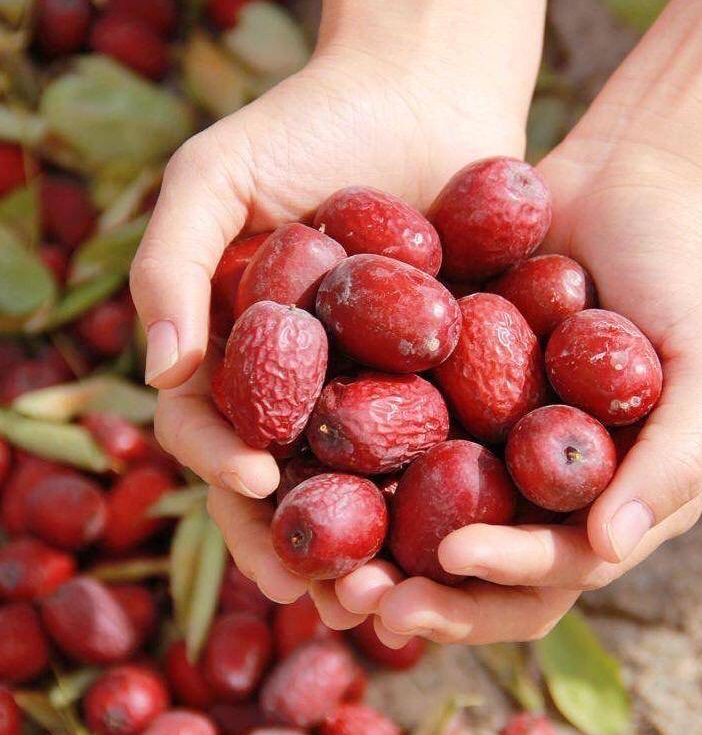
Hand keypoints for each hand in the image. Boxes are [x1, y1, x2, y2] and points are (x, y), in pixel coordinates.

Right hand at [129, 1, 540, 604]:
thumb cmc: (309, 123)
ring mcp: (377, 393)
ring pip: (367, 493)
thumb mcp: (217, 176)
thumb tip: (155, 372)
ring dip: (376, 550)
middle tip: (327, 588)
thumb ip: (170, 265)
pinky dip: (447, 499)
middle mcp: (305, 389)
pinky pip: (443, 452)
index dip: (222, 464)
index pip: (213, 433)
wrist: (424, 93)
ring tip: (397, 595)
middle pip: (292, 486)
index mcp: (240, 358)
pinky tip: (466, 538)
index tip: (257, 480)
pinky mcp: (448, 386)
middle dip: (301, 542)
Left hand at [332, 96, 701, 647]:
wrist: (629, 181)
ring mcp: (483, 442)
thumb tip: (608, 547)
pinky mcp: (440, 394)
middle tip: (354, 594)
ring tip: (308, 561)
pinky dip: (346, 464)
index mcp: (599, 503)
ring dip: (367, 550)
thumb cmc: (684, 275)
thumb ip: (673, 457)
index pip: (548, 571)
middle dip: (418, 591)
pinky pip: (390, 436)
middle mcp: (532, 488)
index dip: (501, 580)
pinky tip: (295, 467)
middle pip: (471, 570)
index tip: (449, 560)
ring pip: (418, 520)